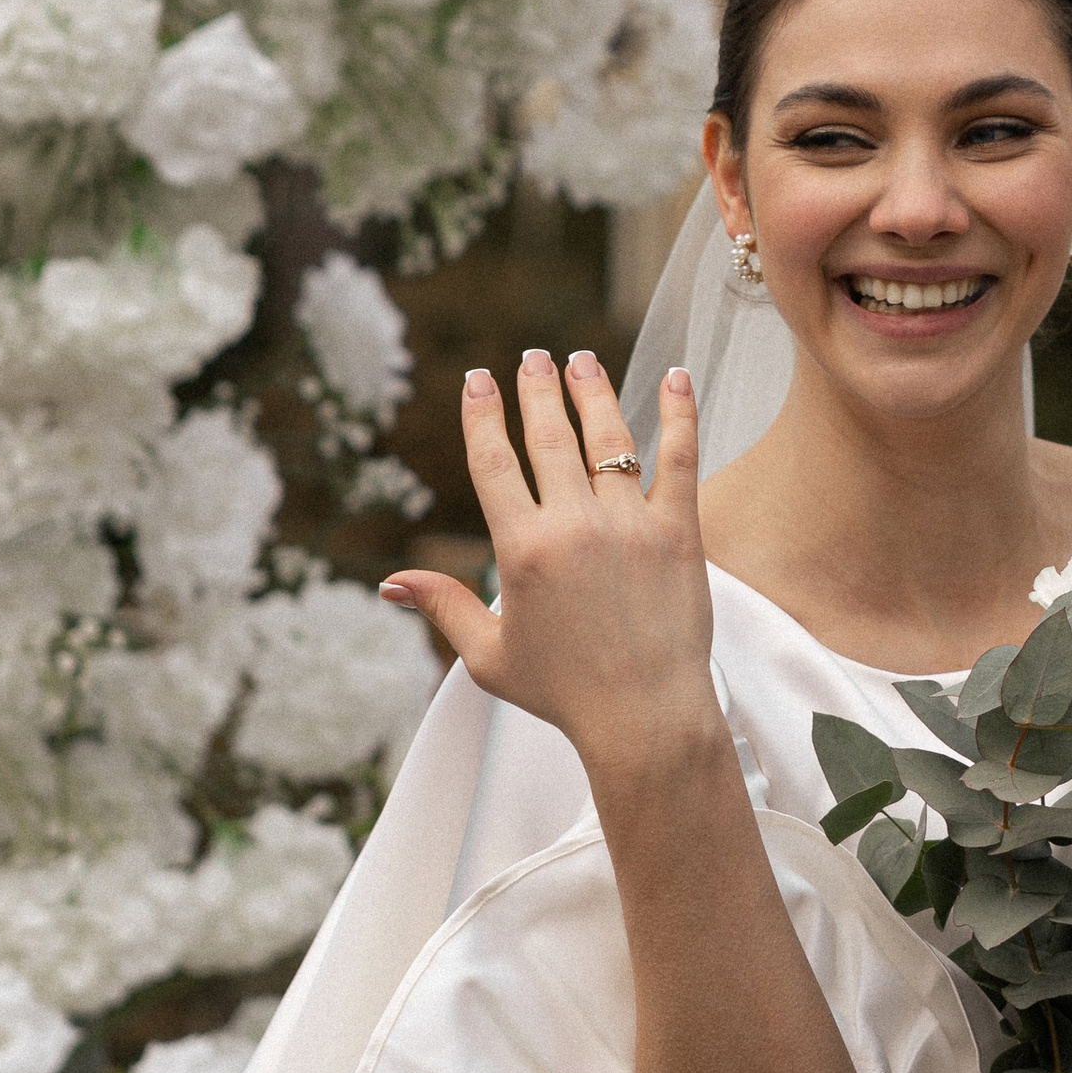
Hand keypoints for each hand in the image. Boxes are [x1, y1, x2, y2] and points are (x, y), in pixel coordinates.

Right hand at [383, 349, 716, 783]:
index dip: (482, 415)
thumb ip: (443, 606)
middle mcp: (574, 526)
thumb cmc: (563, 692)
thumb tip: (390, 581)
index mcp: (522, 551)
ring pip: (608, 438)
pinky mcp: (680, 530)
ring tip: (580, 358)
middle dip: (536, 389)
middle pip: (549, 437)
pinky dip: (679, 413)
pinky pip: (681, 457)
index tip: (478, 380)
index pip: (493, 463)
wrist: (644, 716)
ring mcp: (630, 524)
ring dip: (592, 391)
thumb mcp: (487, 656)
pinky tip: (675, 375)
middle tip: (532, 356)